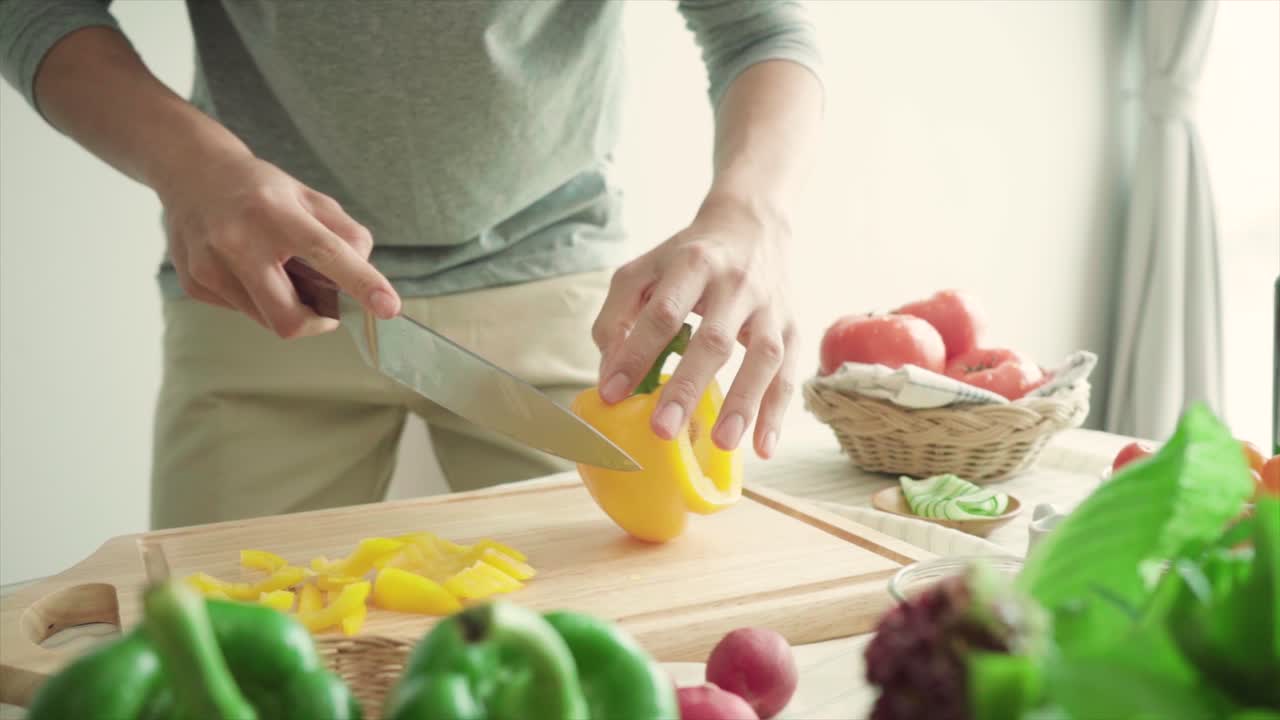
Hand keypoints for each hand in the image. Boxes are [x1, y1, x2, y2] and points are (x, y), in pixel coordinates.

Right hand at [157, 153, 400, 337]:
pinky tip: (249, 268)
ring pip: (267, 320)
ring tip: (278, 270)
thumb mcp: (310, 197)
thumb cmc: (260, 189)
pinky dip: (259, 299)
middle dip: (316, 322)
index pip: (326, 252)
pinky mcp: (195, 284)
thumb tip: (363, 275)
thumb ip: (345, 234)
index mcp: (274, 213)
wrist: (190, 172)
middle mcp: (237, 241)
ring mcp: (209, 266)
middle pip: (288, 317)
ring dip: (287, 307)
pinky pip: (244, 312)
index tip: (389, 306)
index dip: (361, 283)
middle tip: (325, 304)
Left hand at [593, 197, 797, 458]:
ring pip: (762, 357)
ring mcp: (770, 307)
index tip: (613, 393)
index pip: (663, 313)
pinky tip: (762, 447)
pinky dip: (777, 412)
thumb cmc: (687, 257)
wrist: (753, 226)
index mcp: (693, 264)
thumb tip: (610, 376)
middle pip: (714, 340)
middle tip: (663, 429)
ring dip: (743, 403)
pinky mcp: (792, 326)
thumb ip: (617, 317)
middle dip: (688, 386)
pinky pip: (788, 373)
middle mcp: (736, 284)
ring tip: (722, 442)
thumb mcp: (643, 271)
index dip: (636, 353)